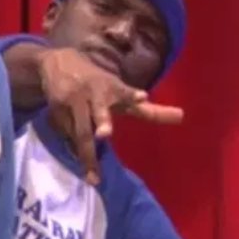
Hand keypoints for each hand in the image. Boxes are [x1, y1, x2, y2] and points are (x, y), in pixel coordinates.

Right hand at [36, 47, 183, 184]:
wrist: (58, 61)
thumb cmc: (98, 83)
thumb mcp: (121, 92)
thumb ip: (149, 110)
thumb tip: (182, 116)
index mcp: (113, 89)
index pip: (125, 94)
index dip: (132, 96)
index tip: (142, 97)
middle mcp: (95, 93)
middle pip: (99, 111)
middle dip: (102, 121)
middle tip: (105, 133)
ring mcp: (74, 99)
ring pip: (81, 131)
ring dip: (86, 154)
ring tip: (93, 177)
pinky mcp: (57, 106)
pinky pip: (66, 132)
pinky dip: (72, 145)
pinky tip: (78, 155)